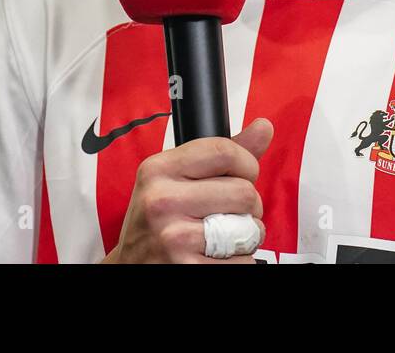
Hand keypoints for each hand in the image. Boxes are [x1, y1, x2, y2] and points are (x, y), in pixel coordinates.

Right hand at [102, 118, 272, 263]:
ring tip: (224, 237)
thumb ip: (221, 155)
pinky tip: (217, 257)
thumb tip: (264, 126)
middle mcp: (161, 201)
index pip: (224, 151)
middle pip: (244, 193)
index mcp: (158, 170)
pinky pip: (242, 262)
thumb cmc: (157, 221)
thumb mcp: (175, 180)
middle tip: (232, 213)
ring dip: (246, 236)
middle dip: (249, 206)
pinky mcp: (187, 268)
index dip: (247, 164)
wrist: (130, 266)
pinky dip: (239, 262)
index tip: (244, 175)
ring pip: (248, 230)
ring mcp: (173, 238)